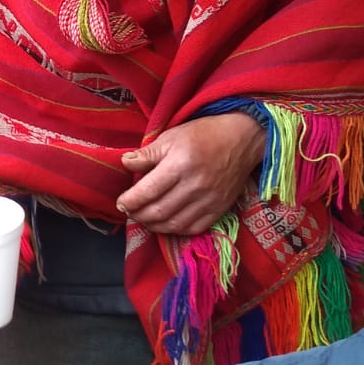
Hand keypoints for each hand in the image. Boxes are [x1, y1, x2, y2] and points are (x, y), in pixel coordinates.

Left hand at [117, 113, 265, 233]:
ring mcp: (209, 200)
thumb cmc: (203, 134)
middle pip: (159, 211)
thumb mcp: (171, 136)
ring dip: (153, 225)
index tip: (121, 202)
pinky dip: (175, 230)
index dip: (130, 201)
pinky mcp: (219, 209)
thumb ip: (147, 154)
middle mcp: (195, 185)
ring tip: (144, 218)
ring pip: (174, 224)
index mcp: (180, 164)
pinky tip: (165, 223)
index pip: (148, 191)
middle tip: (129, 211)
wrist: (242, 139)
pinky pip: (193, 228)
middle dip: (138, 215)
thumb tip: (124, 162)